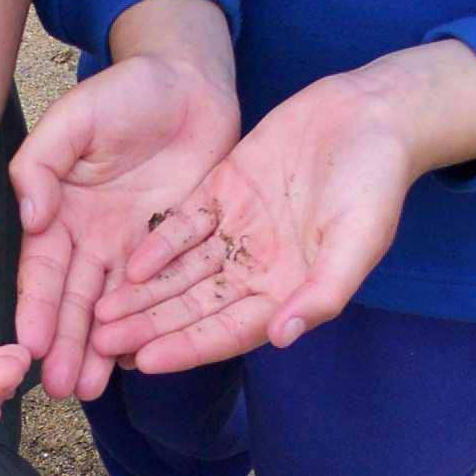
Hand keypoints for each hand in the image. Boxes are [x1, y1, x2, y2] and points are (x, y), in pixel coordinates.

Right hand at [10, 53, 238, 398]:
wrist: (191, 83)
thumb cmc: (125, 92)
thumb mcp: (74, 119)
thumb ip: (43, 163)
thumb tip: (30, 213)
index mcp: (59, 213)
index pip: (42, 270)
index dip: (35, 308)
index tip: (29, 345)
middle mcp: (92, 240)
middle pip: (75, 301)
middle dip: (65, 344)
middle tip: (60, 388)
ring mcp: (135, 250)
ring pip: (115, 310)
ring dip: (101, 349)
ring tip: (91, 390)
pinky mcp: (177, 250)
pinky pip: (162, 296)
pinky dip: (150, 328)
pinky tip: (141, 362)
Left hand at [92, 41, 475, 371]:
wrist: (371, 114)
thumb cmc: (375, 181)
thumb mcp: (359, 238)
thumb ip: (323, 290)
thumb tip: (283, 336)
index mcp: (289, 289)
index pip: (228, 330)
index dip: (187, 347)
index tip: (145, 362)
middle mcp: (257, 269)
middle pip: (194, 307)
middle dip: (149, 326)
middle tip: (102, 342)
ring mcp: (236, 233)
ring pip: (181, 272)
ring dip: (143, 293)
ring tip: (100, 313)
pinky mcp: (222, 195)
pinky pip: (182, 228)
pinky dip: (157, 247)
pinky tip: (128, 265)